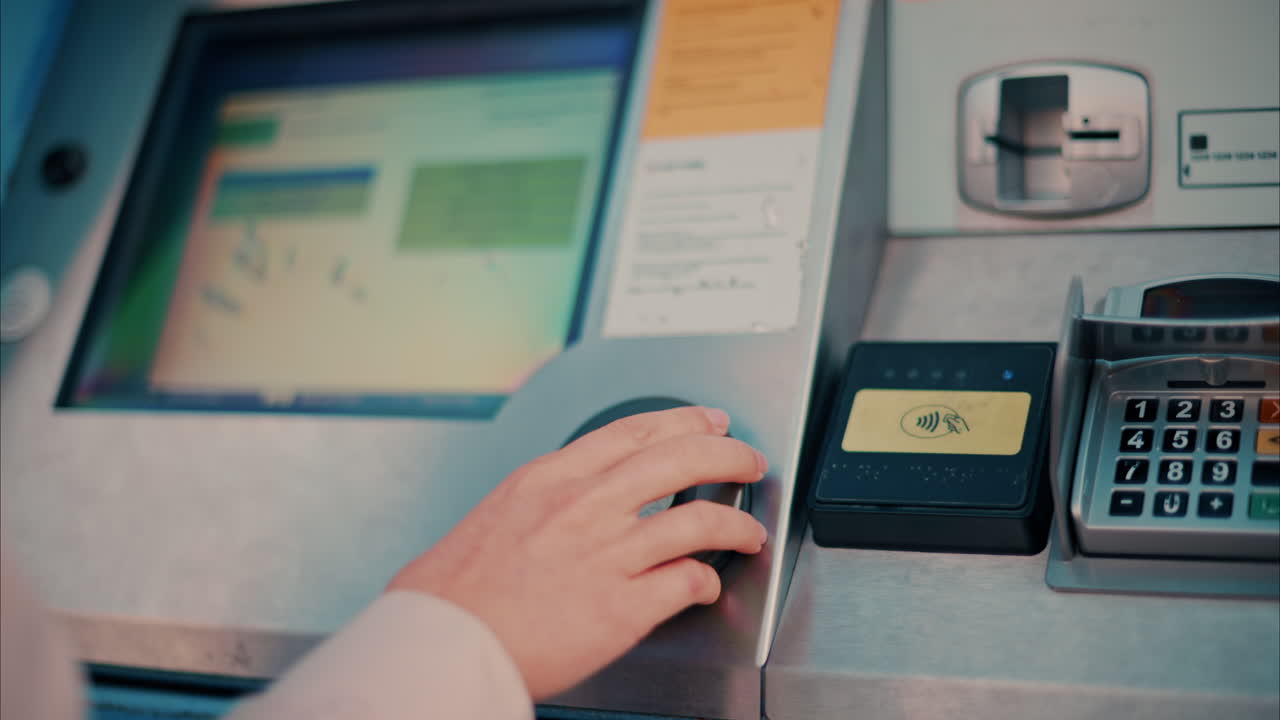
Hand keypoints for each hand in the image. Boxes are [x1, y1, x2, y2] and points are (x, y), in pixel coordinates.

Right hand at [386, 406, 767, 699]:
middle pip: (681, 459)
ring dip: (737, 524)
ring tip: (748, 532)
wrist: (442, 640)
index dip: (684, 421)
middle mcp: (584, 506)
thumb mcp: (499, 512)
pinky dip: (707, 582)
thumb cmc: (456, 590)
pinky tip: (706, 586)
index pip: (635, 432)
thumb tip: (575, 498)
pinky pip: (688, 582)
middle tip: (748, 461)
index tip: (708, 421)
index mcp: (551, 479)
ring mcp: (607, 554)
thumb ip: (546, 498)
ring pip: (701, 519)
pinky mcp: (623, 607)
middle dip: (729, 455)